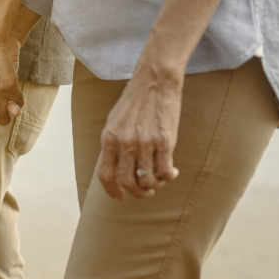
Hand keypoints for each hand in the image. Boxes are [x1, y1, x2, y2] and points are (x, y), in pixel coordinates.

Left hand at [98, 65, 181, 200]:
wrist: (155, 80)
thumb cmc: (135, 100)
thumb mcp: (115, 121)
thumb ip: (113, 144)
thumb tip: (115, 168)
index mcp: (108, 138)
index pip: (106, 176)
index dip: (113, 192)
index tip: (121, 198)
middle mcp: (124, 143)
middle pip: (127, 182)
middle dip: (138, 192)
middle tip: (147, 190)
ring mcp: (144, 143)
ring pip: (148, 180)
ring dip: (156, 184)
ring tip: (161, 178)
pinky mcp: (164, 141)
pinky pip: (165, 171)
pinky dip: (169, 176)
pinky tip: (173, 172)